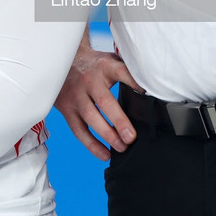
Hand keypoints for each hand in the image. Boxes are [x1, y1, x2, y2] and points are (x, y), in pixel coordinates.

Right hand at [53, 44, 138, 159]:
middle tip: (131, 137)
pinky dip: (91, 144)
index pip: (120, 72)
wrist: (65, 60)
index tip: (146, 94)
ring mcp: (76, 95)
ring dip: (106, 135)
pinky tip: (105, 154)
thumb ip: (127, 72)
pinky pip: (78, 129)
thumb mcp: (110, 61)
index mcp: (104, 67)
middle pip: (104, 101)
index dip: (133, 82)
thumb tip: (151, 89)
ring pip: (90, 117)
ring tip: (121, 147)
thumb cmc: (94, 65)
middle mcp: (88, 81)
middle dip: (119, 121)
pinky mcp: (66, 108)